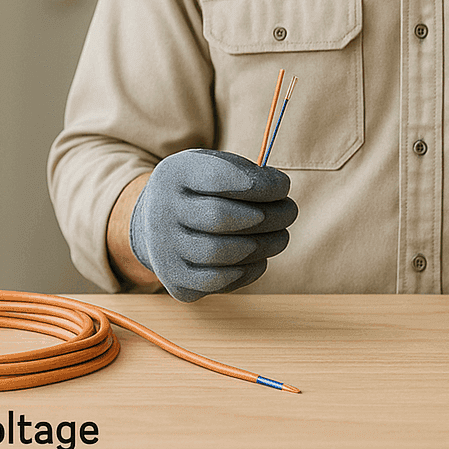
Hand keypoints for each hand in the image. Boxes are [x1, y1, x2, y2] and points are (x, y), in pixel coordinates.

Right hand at [129, 149, 296, 301]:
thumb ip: (245, 173)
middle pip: (219, 218)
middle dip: (267, 216)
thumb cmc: (201, 190)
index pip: (216, 177)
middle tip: (290, 211)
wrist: (157, 224)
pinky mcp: (177, 282)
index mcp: (174, 175)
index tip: (283, 186)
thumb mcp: (214, 166)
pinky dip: (248, 271)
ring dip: (264, 245)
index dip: (258, 184)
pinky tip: (260, 257)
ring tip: (281, 236)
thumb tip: (279, 189)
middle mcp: (162, 213)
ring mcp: (165, 251)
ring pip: (221, 253)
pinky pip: (219, 281)